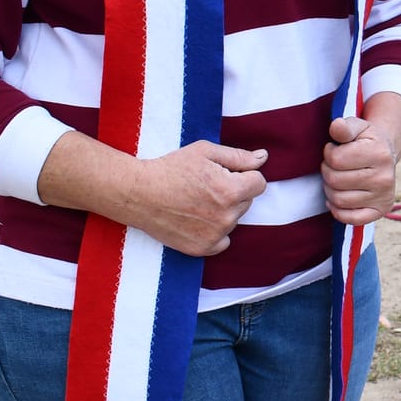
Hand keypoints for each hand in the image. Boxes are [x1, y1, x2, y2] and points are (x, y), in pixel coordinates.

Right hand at [39, 134, 267, 257]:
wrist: (137, 194)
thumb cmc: (171, 168)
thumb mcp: (205, 152)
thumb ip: (238, 156)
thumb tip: (263, 157)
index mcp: (231, 191)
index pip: (259, 183)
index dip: (245, 175)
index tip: (227, 173)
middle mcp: (227, 216)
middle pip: (246, 201)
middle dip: (233, 192)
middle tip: (206, 186)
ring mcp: (215, 235)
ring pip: (234, 220)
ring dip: (223, 211)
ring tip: (196, 201)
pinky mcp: (202, 249)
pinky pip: (223, 241)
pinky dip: (215, 232)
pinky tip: (196, 219)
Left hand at [322, 115, 398, 225]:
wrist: (386, 154)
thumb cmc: (366, 140)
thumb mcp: (357, 126)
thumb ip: (344, 127)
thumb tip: (336, 127)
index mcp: (380, 153)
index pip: (335, 159)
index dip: (329, 153)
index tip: (334, 149)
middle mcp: (385, 177)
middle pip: (335, 180)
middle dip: (327, 172)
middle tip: (333, 166)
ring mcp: (384, 196)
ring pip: (339, 200)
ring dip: (330, 189)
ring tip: (337, 178)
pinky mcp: (381, 210)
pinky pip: (351, 219)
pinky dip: (338, 211)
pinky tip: (337, 199)